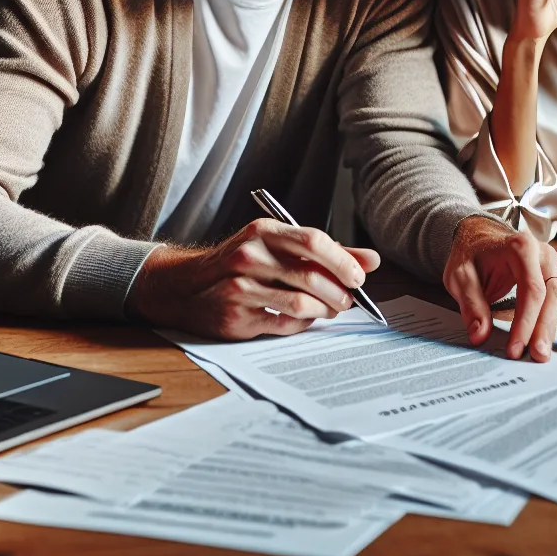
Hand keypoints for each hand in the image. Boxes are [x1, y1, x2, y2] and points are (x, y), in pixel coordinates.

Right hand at [127, 218, 379, 338]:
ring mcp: (240, 287)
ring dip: (325, 310)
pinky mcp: (236, 316)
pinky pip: (284, 324)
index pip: (312, 241)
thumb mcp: (277, 246)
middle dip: (339, 292)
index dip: (342, 261)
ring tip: (330, 309)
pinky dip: (303, 323)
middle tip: (349, 300)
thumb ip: (325, 252)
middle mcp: (249, 256)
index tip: (359, 277)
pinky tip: (303, 317)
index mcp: (263, 231)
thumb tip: (371, 260)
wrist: (186, 286)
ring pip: (300, 303)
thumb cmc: (240, 264)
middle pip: (310, 276)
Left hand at [443, 215, 556, 361]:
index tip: (516, 348)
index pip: (531, 289)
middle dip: (547, 328)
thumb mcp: (460, 276)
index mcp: (521, 248)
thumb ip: (471, 304)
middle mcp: (543, 253)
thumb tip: (480, 334)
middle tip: (540, 355)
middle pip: (554, 294)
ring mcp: (554, 263)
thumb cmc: (472, 255)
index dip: (526, 322)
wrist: (480, 237)